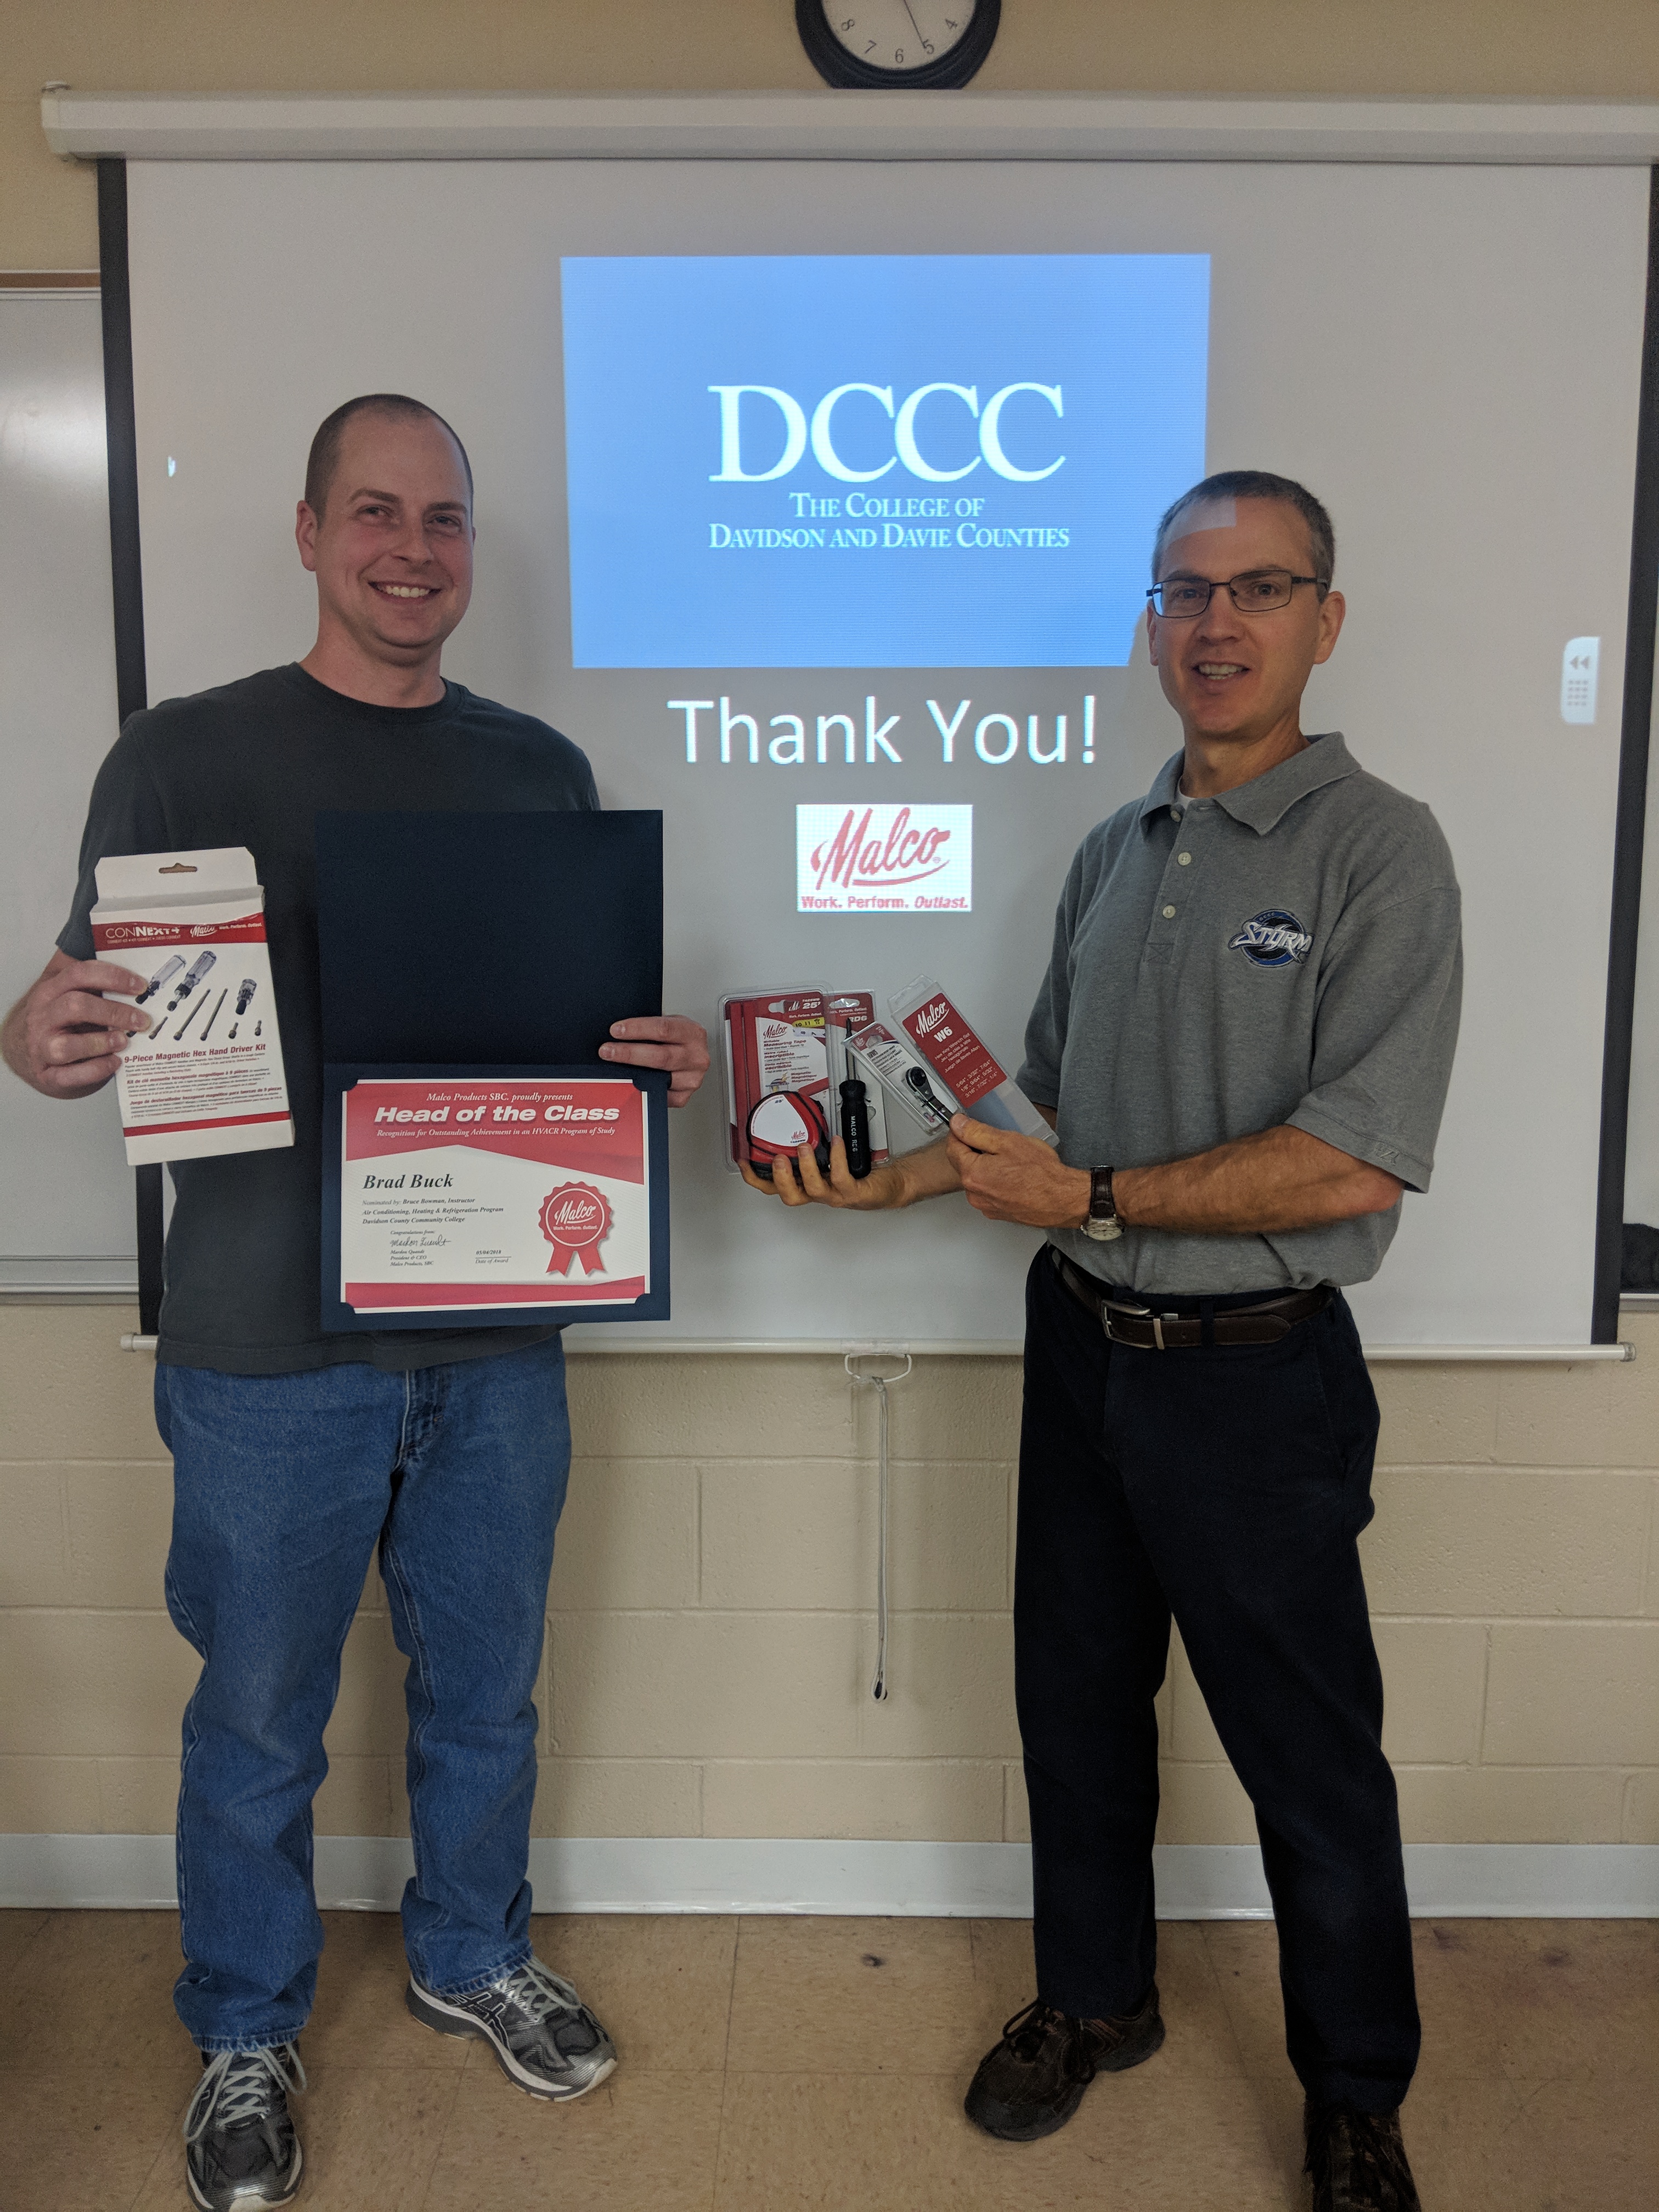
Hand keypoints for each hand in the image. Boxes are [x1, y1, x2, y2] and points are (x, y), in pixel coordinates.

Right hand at [1, 954, 153, 1098]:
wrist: (22, 1052)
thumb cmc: (54, 1018)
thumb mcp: (62, 989)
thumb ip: (83, 971)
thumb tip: (113, 946)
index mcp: (51, 990)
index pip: (80, 974)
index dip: (113, 977)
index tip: (140, 987)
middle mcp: (43, 1017)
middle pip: (76, 1006)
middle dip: (114, 1012)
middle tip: (142, 1020)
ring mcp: (42, 1047)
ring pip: (68, 1045)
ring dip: (101, 1043)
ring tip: (123, 1041)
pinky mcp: (49, 1075)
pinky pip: (71, 1075)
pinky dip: (96, 1070)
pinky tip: (114, 1062)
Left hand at [598, 1014, 709, 1106]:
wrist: (690, 1054)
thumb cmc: (675, 1038)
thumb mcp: (668, 1024)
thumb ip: (648, 1028)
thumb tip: (616, 1031)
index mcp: (693, 1033)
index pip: (664, 1029)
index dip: (637, 1029)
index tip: (616, 1030)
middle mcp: (696, 1057)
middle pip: (661, 1056)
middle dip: (629, 1053)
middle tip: (607, 1051)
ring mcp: (691, 1079)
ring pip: (658, 1078)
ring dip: (630, 1074)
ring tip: (611, 1068)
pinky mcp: (683, 1096)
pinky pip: (658, 1096)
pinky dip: (640, 1091)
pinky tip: (627, 1084)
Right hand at [741, 1134, 914, 1209]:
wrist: (885, 1187)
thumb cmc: (856, 1176)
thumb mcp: (826, 1163)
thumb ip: (808, 1152)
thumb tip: (794, 1127)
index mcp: (806, 1186)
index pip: (774, 1188)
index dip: (757, 1178)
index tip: (745, 1162)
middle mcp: (818, 1193)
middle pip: (790, 1195)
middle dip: (780, 1179)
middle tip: (777, 1159)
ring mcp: (835, 1195)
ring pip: (814, 1189)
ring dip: (806, 1168)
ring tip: (803, 1147)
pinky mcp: (853, 1192)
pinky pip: (842, 1177)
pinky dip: (837, 1158)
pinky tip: (836, 1143)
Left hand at [945, 1112, 1090, 1226]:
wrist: (1063, 1200)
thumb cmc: (1041, 1173)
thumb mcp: (1008, 1142)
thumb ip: (977, 1132)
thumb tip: (957, 1124)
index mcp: (972, 1174)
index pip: (952, 1147)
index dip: (959, 1132)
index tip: (966, 1125)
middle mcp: (974, 1194)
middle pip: (963, 1164)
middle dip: (975, 1150)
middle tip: (998, 1142)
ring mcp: (985, 1206)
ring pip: (976, 1178)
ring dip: (986, 1167)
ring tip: (1010, 1161)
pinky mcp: (997, 1213)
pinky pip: (988, 1192)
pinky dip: (995, 1181)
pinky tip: (1014, 1176)